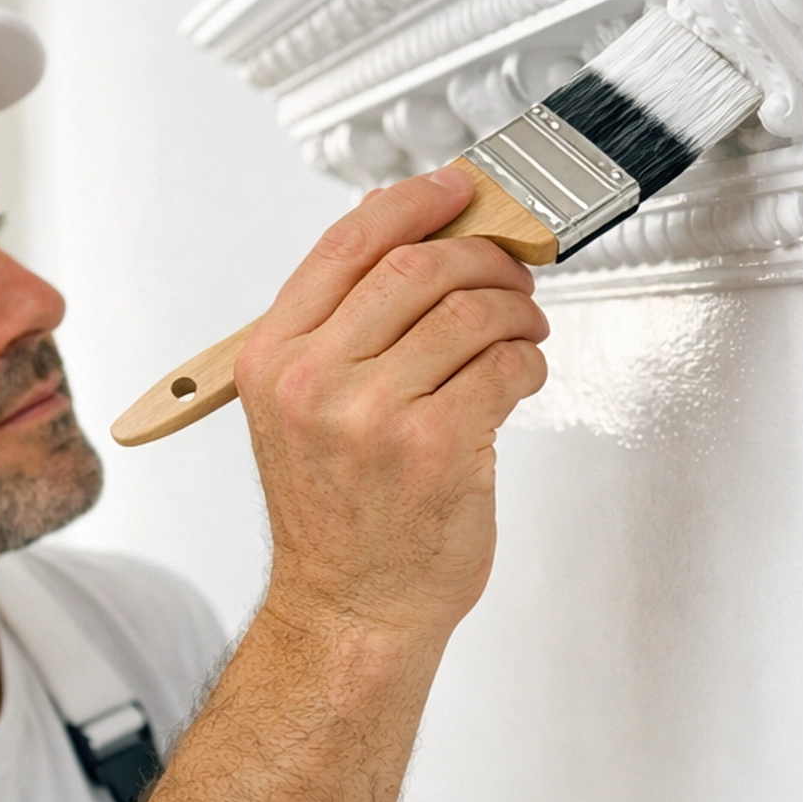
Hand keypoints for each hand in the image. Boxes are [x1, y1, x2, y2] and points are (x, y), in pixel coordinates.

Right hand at [233, 165, 548, 641]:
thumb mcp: (303, 412)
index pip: (348, 244)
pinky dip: (528, 363)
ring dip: (515, 312)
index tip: (456, 190)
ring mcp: (374, 415)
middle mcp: (315, 381)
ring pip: (470, 312)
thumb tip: (411, 239)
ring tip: (522, 330)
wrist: (351, 611)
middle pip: (417, 266)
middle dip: (482, 257)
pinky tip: (521, 376)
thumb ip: (342, 329)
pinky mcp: (437, 448)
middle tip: (510, 271)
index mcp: (274, 359)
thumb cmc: (338, 516)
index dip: (414, 202)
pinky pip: (504, 368)